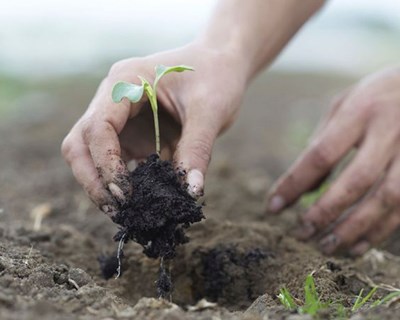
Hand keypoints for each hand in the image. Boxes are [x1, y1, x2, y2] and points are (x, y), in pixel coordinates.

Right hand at [62, 42, 246, 216]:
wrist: (221, 63)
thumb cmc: (216, 76)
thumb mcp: (210, 111)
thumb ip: (197, 150)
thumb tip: (189, 193)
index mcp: (125, 81)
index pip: (97, 127)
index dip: (106, 164)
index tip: (126, 194)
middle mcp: (114, 98)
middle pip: (82, 142)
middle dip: (93, 179)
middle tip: (117, 210)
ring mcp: (122, 116)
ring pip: (93, 154)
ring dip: (105, 184)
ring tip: (129, 212)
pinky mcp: (134, 131)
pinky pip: (120, 159)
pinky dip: (127, 180)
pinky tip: (144, 199)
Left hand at [268, 67, 399, 254]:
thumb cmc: (375, 96)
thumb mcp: (345, 104)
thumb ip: (323, 141)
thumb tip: (302, 187)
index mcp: (361, 112)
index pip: (321, 154)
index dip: (294, 184)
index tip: (272, 207)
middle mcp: (390, 132)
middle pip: (356, 181)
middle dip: (326, 212)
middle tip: (301, 234)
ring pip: (386, 200)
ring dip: (354, 229)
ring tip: (327, 247)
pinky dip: (380, 231)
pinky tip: (357, 246)